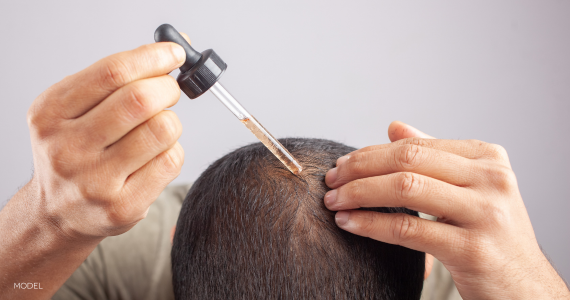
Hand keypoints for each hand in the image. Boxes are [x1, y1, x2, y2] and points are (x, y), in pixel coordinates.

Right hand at [26, 40, 186, 238]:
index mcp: (51, 113)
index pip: (113, 72)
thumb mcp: (72, 109)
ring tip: (157, 128)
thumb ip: (114, 78)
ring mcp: (95, 181)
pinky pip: (170, 161)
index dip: (153, 57)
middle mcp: (68, 147)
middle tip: (169, 91)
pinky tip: (155, 155)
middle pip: (140, 100)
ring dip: (171, 121)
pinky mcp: (122, 206)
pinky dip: (172, 150)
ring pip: (162, 130)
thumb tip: (170, 51)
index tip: (174, 53)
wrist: (57, 212)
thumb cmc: (74, 152)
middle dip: (167, 88)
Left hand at [324, 121, 569, 298]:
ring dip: (359, 193)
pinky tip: (349, 223)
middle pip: (407, 161)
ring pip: (405, 189)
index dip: (370, 153)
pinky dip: (371, 224)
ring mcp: (485, 213)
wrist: (524, 287)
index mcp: (487, 157)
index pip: (414, 146)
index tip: (342, 165)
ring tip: (334, 202)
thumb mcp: (469, 188)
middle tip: (331, 180)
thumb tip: (394, 126)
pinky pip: (408, 229)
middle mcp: (491, 179)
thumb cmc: (489, 234)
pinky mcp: (473, 249)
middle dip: (359, 169)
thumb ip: (434, 156)